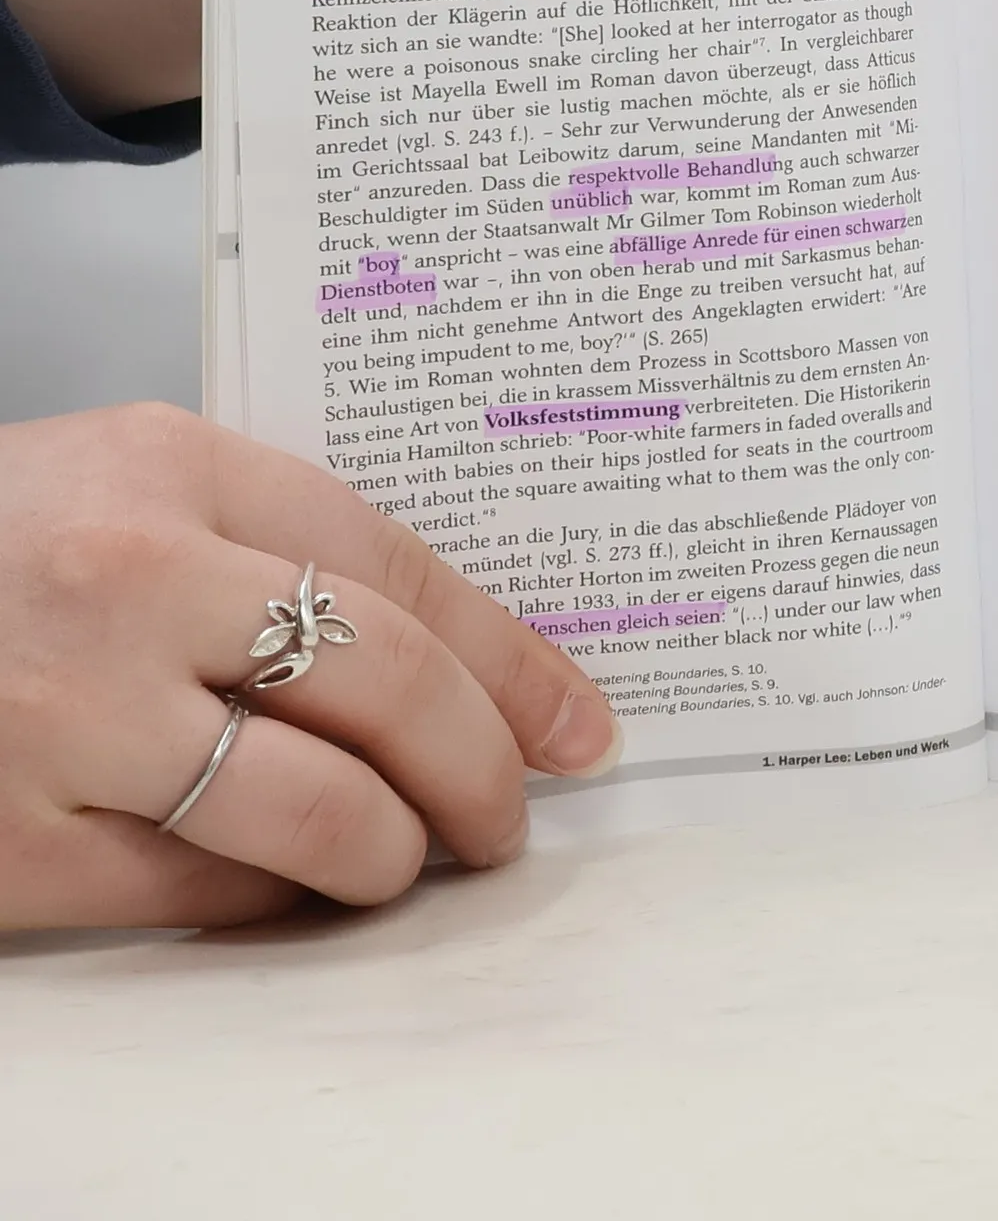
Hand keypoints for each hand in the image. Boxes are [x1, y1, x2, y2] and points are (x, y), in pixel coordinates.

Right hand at [0, 403, 621, 930]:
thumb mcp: (137, 489)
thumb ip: (282, 549)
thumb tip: (466, 660)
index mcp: (174, 468)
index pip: (403, 570)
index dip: (514, 659)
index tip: (576, 721)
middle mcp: (129, 583)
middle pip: (387, 687)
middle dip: (483, 769)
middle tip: (511, 810)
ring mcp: (65, 719)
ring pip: (318, 813)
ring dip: (393, 852)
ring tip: (405, 852)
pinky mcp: (15, 845)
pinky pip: (209, 891)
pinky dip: (277, 895)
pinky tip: (290, 878)